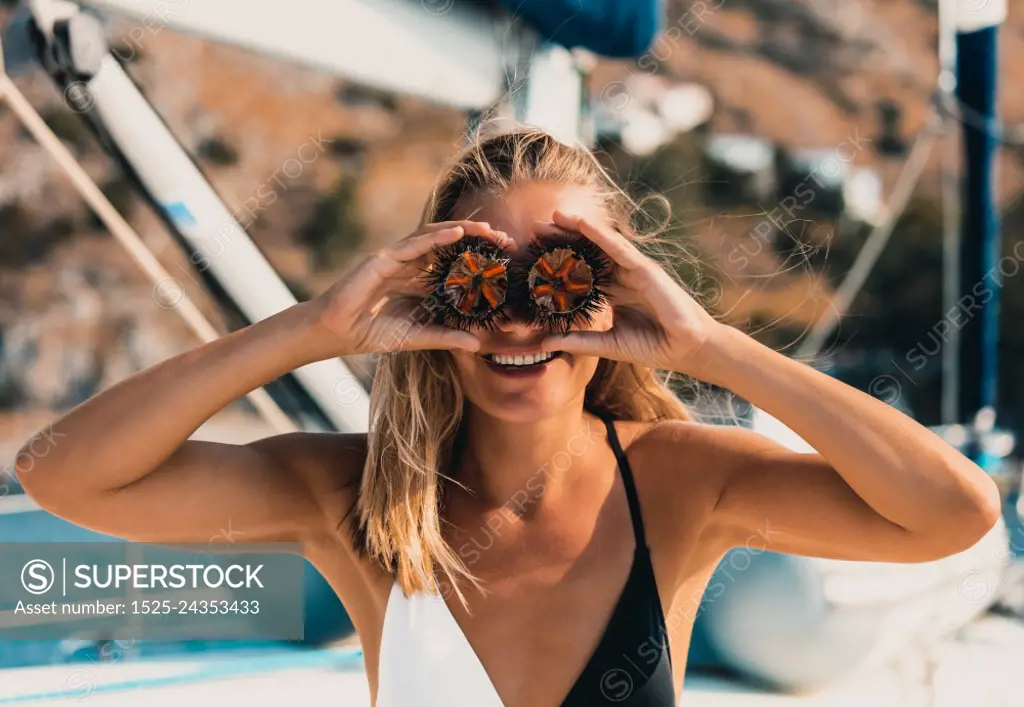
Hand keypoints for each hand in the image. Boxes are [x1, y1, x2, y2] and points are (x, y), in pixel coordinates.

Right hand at [307, 221, 508, 356]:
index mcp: (421, 283)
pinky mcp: (384, 259)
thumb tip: (477, 345)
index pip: (455, 266)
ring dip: (463, 231)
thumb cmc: (372, 333)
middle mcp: (413, 267)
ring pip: (435, 237)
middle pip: (450, 246)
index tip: (507, 263)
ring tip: (488, 231)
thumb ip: (445, 337)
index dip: (480, 262)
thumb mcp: (416, 337)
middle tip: (507, 240)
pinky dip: (436, 236)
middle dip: (478, 240)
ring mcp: (398, 259)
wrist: (337, 332)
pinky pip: (414, 243)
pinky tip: (458, 233)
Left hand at [538, 211, 723, 376]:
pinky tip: (583, 223)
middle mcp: (621, 277)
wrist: (686, 350)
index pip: (580, 273)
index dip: (557, 263)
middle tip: (535, 228)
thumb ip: (578, 341)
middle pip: (587, 253)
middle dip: (562, 240)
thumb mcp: (608, 345)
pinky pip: (619, 248)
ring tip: (555, 216)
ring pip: (601, 244)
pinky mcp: (645, 269)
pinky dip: (601, 234)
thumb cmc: (654, 346)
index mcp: (613, 293)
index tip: (533, 256)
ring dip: (578, 228)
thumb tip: (545, 342)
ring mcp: (633, 270)